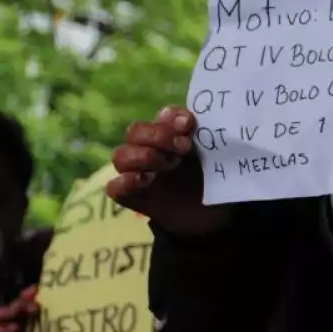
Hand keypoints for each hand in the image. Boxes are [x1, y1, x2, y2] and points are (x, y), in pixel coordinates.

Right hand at [106, 107, 231, 236]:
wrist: (213, 214)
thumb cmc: (215, 178)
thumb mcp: (219, 156)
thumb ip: (213, 138)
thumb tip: (216, 122)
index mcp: (172, 134)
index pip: (162, 116)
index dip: (171, 117)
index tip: (188, 124)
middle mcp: (150, 149)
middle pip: (135, 131)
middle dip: (158, 136)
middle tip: (183, 148)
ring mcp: (138, 172)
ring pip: (121, 155)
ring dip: (144, 156)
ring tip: (169, 165)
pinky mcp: (132, 196)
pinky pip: (114, 186)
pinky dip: (125, 181)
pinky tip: (144, 180)